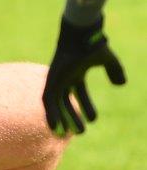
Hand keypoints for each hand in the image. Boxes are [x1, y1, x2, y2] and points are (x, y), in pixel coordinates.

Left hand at [43, 15, 125, 135]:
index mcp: (75, 71)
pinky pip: (48, 101)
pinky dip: (51, 114)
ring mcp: (56, 78)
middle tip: (80, 132)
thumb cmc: (92, 44)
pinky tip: (55, 128)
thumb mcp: (107, 59)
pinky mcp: (51, 80)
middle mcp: (63, 76)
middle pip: (65, 100)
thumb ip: (114, 70)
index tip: (93, 120)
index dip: (86, 106)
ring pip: (56, 103)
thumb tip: (121, 84)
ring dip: (62, 118)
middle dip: (72, 116)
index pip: (79, 92)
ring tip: (67, 135)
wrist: (82, 35)